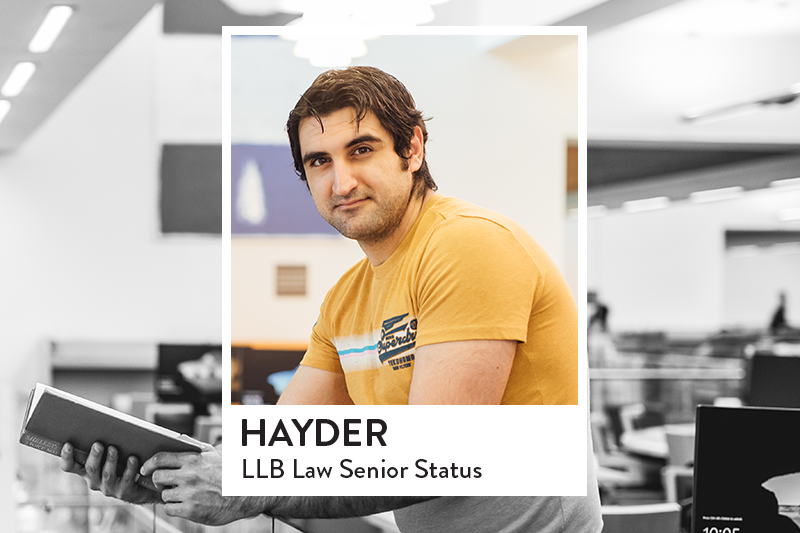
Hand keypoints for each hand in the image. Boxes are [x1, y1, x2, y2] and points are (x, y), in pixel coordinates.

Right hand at [60, 442, 158, 504]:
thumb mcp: (109, 453)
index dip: (66, 457)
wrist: (141, 485)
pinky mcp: (123, 492)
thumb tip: (100, 423)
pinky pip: (126, 480)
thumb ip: (103, 443)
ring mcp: (108, 488)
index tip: (68, 444)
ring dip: (110, 461)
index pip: (70, 467)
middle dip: (94, 456)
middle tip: (98, 444)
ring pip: (107, 474)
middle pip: (90, 469)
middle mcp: (94, 480)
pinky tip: (132, 458)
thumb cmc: (121, 463)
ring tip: (114, 448)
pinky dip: (129, 468)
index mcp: (86, 470)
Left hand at [142, 444, 265, 525]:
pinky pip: (169, 509)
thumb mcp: (213, 455)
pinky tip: (184, 504)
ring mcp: (189, 493)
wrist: (243, 495)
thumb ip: (194, 447)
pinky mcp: (190, 510)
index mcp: (193, 460)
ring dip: (169, 495)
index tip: (145, 468)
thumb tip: (176, 439)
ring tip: (182, 494)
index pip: (161, 458)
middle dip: (158, 481)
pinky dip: (174, 507)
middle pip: (157, 477)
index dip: (149, 464)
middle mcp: (189, 475)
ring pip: (163, 494)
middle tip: (165, 483)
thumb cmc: (227, 473)